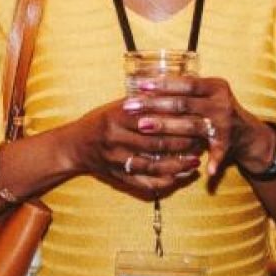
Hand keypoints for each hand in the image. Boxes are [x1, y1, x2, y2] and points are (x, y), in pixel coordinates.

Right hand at [65, 97, 206, 198]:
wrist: (74, 146)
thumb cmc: (100, 122)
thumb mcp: (116, 107)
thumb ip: (142, 103)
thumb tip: (173, 93)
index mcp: (117, 117)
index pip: (153, 118)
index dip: (176, 120)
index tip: (195, 119)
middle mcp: (115, 139)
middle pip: (156, 143)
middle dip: (182, 143)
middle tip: (201, 141)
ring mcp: (116, 160)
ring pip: (153, 166)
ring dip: (177, 165)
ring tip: (195, 161)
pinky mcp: (117, 176)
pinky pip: (145, 182)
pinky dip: (164, 181)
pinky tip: (179, 176)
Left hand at [122, 75, 275, 179]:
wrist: (247, 133)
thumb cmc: (215, 111)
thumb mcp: (205, 97)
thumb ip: (183, 93)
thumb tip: (144, 86)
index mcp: (215, 87)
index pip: (186, 83)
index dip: (163, 84)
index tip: (140, 85)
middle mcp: (221, 102)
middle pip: (183, 103)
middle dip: (154, 105)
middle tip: (131, 107)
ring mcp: (225, 122)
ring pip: (191, 125)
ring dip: (167, 127)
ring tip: (144, 127)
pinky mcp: (228, 142)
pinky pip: (217, 152)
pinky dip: (212, 161)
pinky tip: (203, 170)